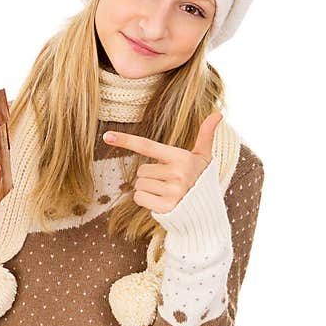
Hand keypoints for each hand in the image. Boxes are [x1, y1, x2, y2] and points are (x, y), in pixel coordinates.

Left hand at [103, 112, 221, 213]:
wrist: (207, 212)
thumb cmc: (200, 180)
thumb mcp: (204, 158)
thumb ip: (206, 135)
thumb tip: (218, 113)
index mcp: (182, 158)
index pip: (147, 146)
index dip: (126, 140)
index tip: (107, 136)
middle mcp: (177, 174)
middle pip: (141, 170)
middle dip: (150, 176)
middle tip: (168, 182)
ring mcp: (171, 192)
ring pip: (139, 184)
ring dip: (148, 189)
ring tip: (166, 192)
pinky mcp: (165, 207)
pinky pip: (139, 198)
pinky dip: (146, 201)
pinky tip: (161, 202)